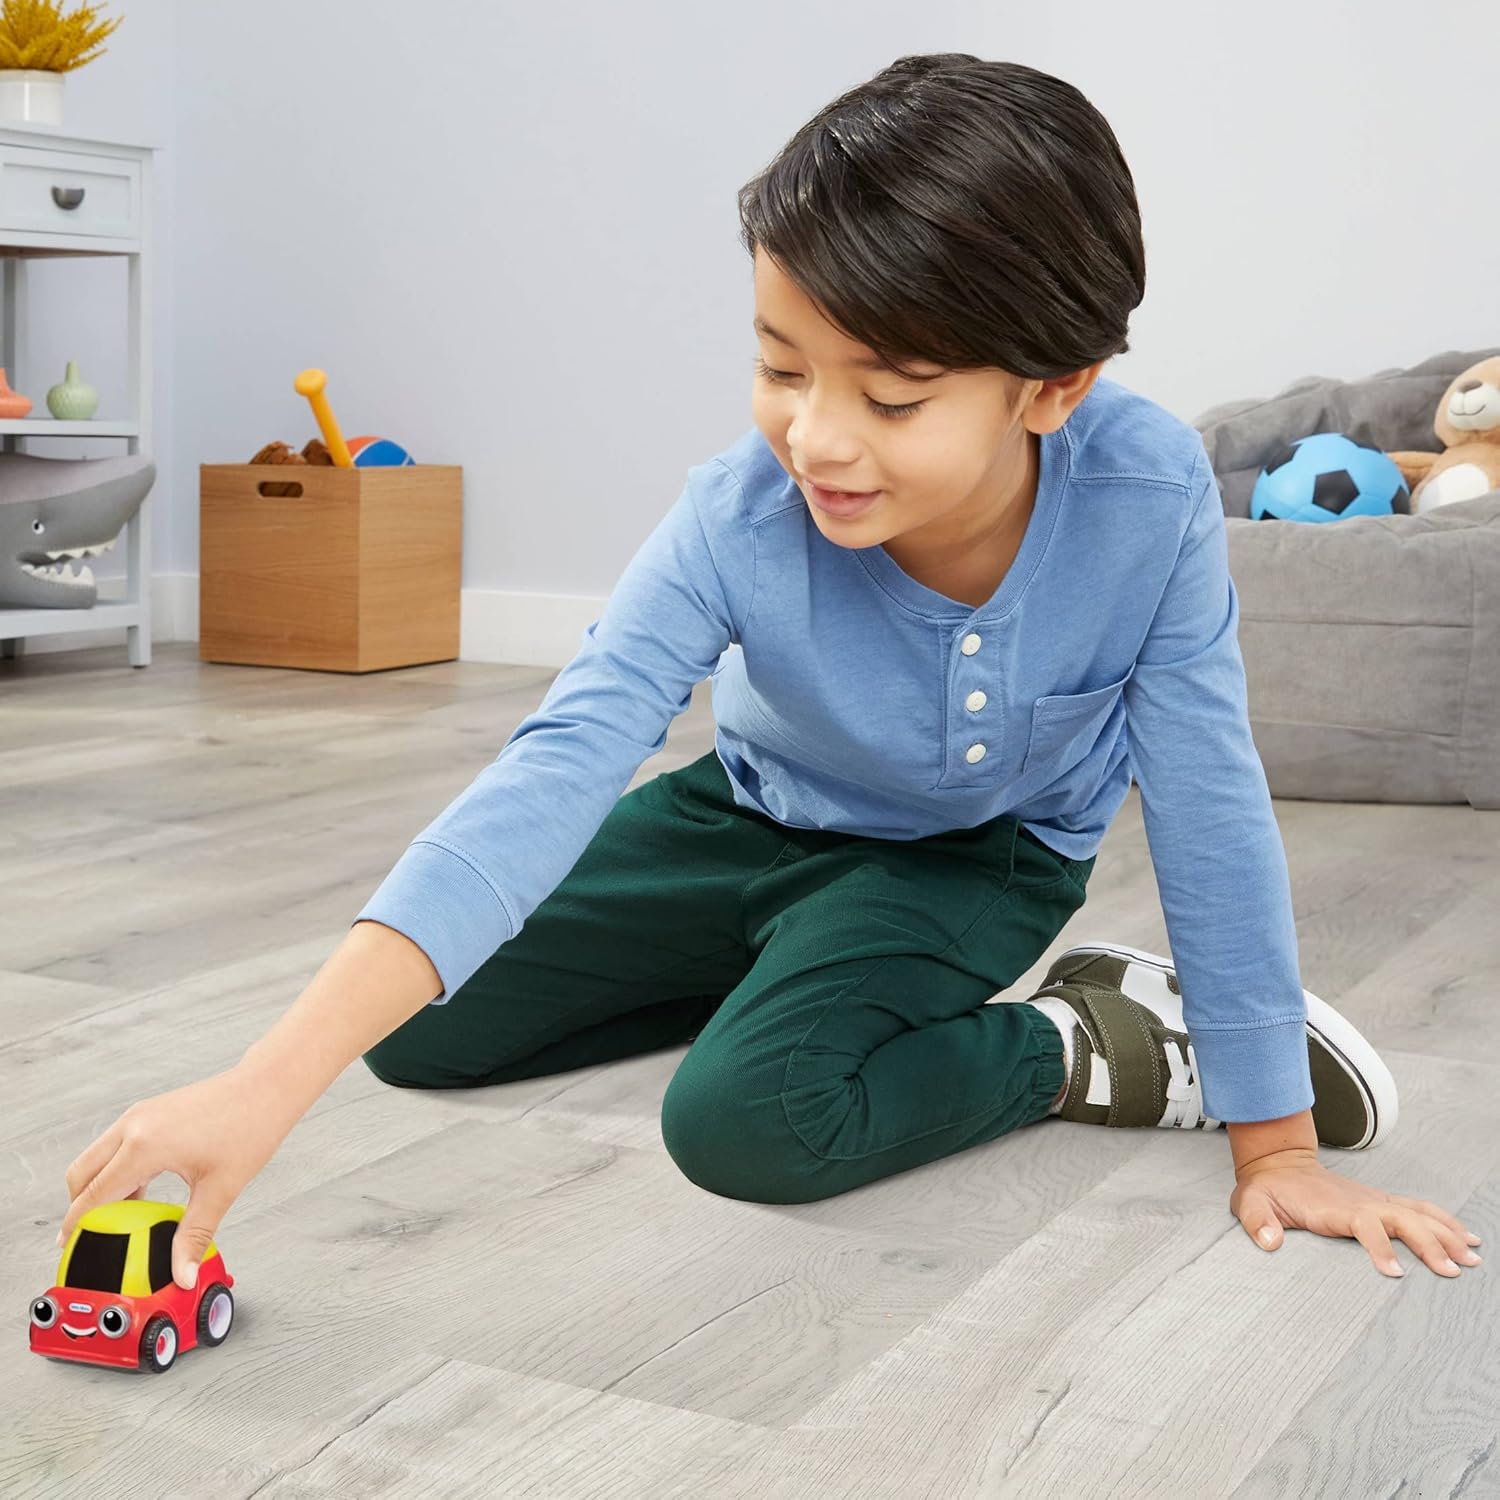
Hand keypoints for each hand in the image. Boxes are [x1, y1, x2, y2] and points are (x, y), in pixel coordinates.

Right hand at [57, 1060, 302, 1289]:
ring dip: (99, 1187)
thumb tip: (184, 1276)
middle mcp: (133, 1125)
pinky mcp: (149, 1110)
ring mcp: (139, 1114)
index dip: (76, 1227)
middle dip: (79, 1208)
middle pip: (81, 1174)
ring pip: (96, 1157)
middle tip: (92, 1237)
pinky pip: (116, 1145)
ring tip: (122, 1219)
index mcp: (144, 1146)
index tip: (69, 1250)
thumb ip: (194, 1236)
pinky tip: (141, 1192)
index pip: (92, 1195)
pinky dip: (116, 1170)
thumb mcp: (220, 1189)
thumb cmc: (250, 1129)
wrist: (268, 1086)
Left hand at [1230, 1147, 1483, 1277]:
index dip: (1380, 1246)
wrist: (1279, 1163)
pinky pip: (1419, 1208)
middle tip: (1454, 1271)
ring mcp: (1374, 1199)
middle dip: (1430, 1243)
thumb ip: (1258, 1222)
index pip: (1363, 1224)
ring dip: (1447, 1233)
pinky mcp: (1381, 1201)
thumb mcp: (1250, 1203)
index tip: (1395, 1273)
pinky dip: (1445, 1221)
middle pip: (1403, 1219)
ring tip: (1474, 1257)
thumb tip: (1270, 1242)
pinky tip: (1467, 1237)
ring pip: (1418, 1213)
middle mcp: (1361, 1201)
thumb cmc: (1267, 1189)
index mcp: (1333, 1207)